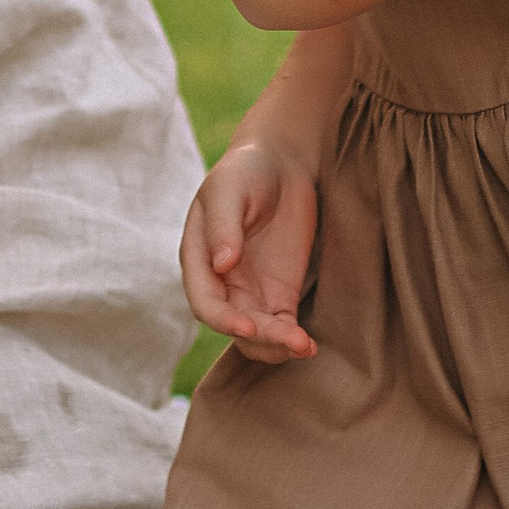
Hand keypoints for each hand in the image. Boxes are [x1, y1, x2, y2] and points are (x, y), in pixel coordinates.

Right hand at [182, 139, 318, 361]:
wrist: (281, 162)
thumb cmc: (245, 169)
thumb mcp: (229, 188)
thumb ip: (223, 225)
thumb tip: (221, 264)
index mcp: (198, 259)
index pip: (205, 302)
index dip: (223, 319)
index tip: (248, 326)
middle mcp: (221, 282)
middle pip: (233, 325)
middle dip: (260, 338)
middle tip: (292, 340)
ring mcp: (251, 291)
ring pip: (256, 336)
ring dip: (276, 347)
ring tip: (304, 346)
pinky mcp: (279, 293)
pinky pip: (282, 326)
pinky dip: (292, 339)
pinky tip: (309, 345)